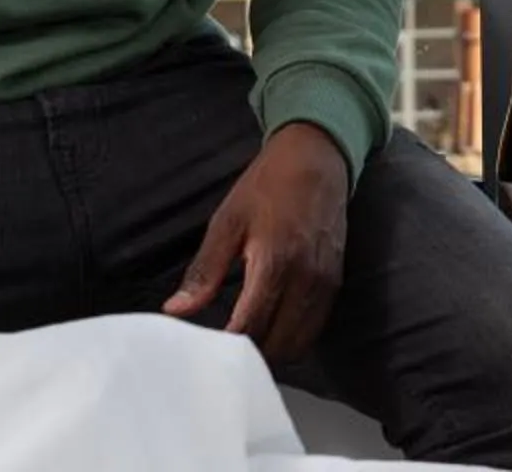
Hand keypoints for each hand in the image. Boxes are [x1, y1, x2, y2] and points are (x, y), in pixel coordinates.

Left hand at [163, 123, 348, 364]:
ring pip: (299, 342)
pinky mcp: (336, 282)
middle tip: (223, 352)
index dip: (228, 346)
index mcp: (275, 262)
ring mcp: (325, 283)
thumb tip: (175, 310)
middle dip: (251, 354)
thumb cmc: (268, 186)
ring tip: (246, 344)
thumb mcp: (227, 221)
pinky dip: (293, 338)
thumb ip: (204, 271)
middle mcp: (306, 278)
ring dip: (273, 350)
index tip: (207, 352)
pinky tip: (271, 329)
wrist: (317, 157)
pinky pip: (314, 328)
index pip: (251, 326)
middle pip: (278, 343)